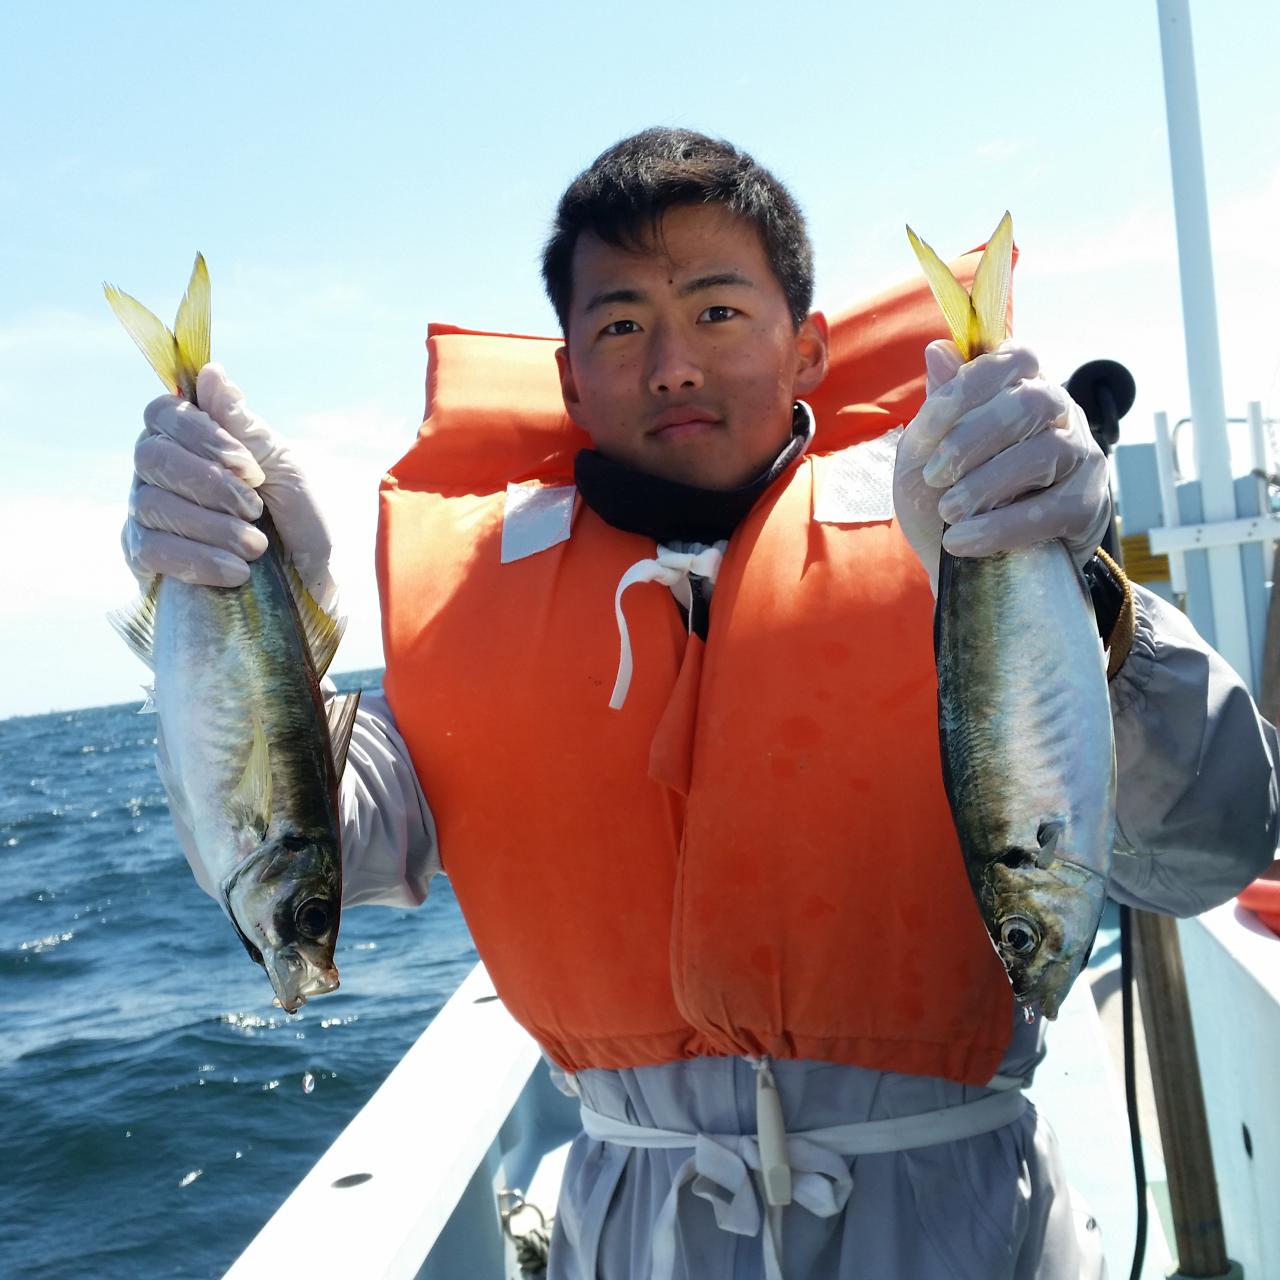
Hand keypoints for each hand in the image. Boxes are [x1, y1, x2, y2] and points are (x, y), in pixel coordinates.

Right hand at [124, 364, 334, 604]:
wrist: (313, 580)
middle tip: (255, 508)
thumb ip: (245, 426)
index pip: (163, 412)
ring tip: (257, 546)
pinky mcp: (146, 558)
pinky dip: (197, 559)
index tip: (249, 466)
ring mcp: (147, 513)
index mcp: (190, 439)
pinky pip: (150, 550)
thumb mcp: (284, 467)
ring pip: (151, 504)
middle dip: (209, 484)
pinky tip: (236, 571)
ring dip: (211, 526)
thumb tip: (211, 372)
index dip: (201, 435)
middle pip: (151, 457)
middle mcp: (158, 470)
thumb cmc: (299, 518)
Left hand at [893, 340, 1110, 591]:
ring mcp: (1080, 458)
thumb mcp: (923, 458)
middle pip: (1031, 402)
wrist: (968, 575)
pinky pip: (1052, 509)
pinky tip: (962, 541)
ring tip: (949, 512)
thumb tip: (937, 349)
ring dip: (986, 484)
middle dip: (973, 438)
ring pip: (1044, 452)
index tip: (930, 425)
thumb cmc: (946, 505)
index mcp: (1021, 391)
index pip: (1015, 359)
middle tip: (935, 476)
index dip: (971, 384)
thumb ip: (936, 409)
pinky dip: (1000, 526)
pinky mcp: (1087, 507)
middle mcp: (1059, 415)